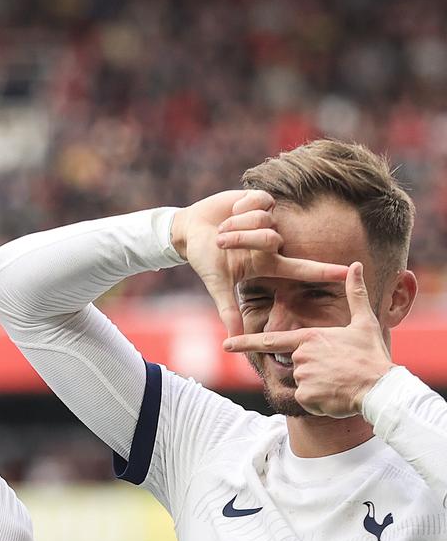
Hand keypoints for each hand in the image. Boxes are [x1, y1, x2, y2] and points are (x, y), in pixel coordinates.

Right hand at [171, 190, 349, 335]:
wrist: (190, 230)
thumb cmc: (204, 258)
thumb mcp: (217, 284)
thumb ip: (228, 310)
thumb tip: (234, 340)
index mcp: (267, 263)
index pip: (301, 268)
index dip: (325, 271)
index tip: (349, 273)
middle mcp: (273, 242)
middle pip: (270, 239)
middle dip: (241, 238)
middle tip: (221, 242)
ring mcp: (268, 220)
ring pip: (263, 220)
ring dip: (237, 223)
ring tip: (223, 227)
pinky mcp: (261, 200)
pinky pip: (259, 201)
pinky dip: (240, 207)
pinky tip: (232, 210)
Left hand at [222, 262, 393, 417]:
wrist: (381, 388)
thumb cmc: (371, 355)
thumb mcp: (364, 322)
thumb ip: (355, 294)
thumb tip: (355, 265)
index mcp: (308, 338)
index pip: (269, 341)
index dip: (245, 343)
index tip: (225, 344)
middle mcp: (300, 356)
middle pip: (297, 366)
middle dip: (314, 371)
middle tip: (338, 372)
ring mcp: (301, 376)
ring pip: (302, 384)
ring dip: (318, 387)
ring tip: (339, 382)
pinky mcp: (305, 396)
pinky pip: (306, 400)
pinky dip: (319, 402)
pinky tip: (335, 396)